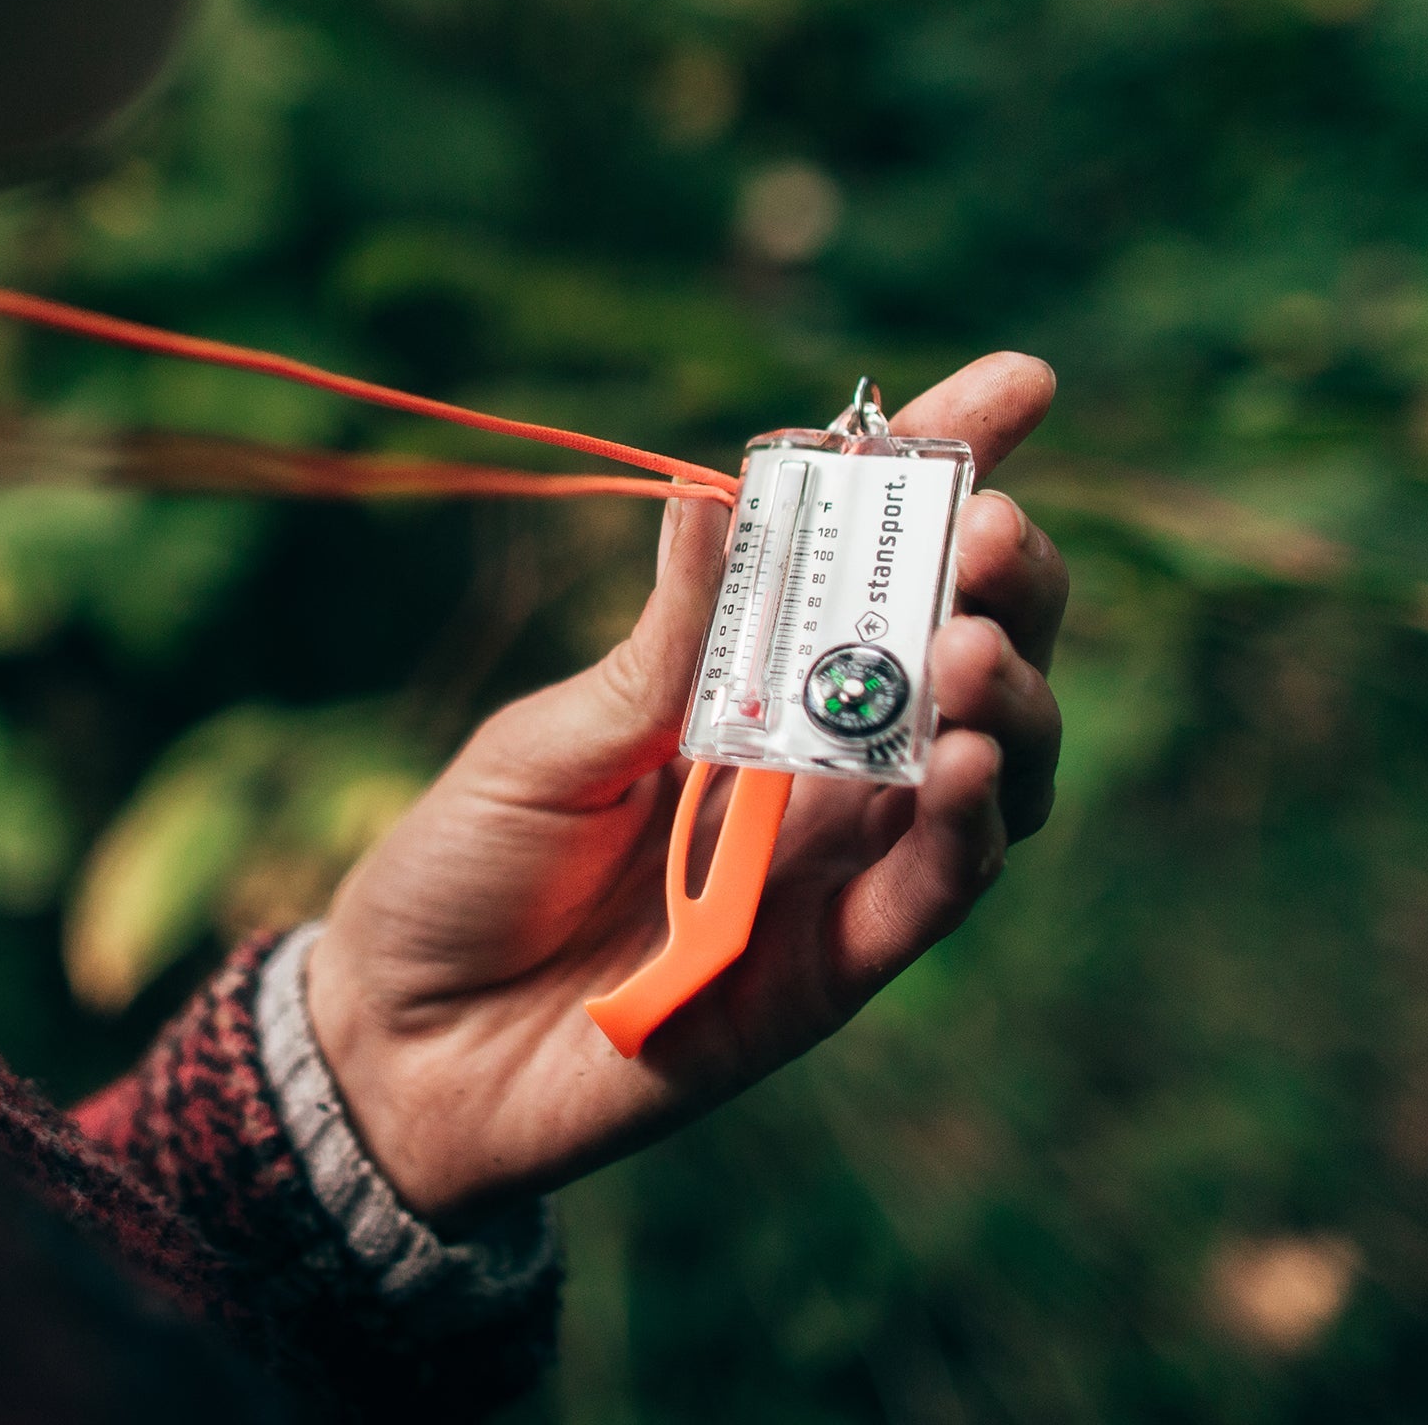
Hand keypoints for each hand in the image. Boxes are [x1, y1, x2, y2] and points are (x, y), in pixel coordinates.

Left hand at [305, 355, 1066, 1223]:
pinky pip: (938, 890)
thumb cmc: (471, 869)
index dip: (947, 468)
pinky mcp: (837, 967)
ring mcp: (841, 860)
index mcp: (749, 673)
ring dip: (1007, 696)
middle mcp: (821, 757)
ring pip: (991, 763)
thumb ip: (660, 648)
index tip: (1018, 384)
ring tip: (970, 647)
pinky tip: (962, 762)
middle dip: (1006, 577)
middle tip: (992, 532)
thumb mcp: (552, 739)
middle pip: (970, 647)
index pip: (870, 554)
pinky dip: (969, 825)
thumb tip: (721, 497)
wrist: (408, 1043)